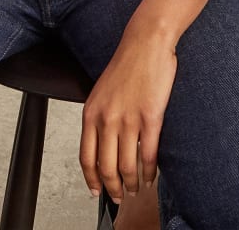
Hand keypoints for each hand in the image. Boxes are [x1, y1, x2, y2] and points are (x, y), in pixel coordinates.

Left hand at [79, 26, 176, 204]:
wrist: (145, 41)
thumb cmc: (127, 63)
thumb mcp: (102, 91)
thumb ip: (99, 117)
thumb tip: (102, 143)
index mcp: (91, 112)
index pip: (87, 157)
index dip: (92, 180)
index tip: (96, 191)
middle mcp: (107, 119)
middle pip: (106, 167)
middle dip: (112, 189)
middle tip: (119, 197)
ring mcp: (129, 119)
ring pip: (128, 166)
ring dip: (132, 184)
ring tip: (137, 189)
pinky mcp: (151, 117)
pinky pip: (148, 154)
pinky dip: (150, 171)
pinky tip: (152, 175)